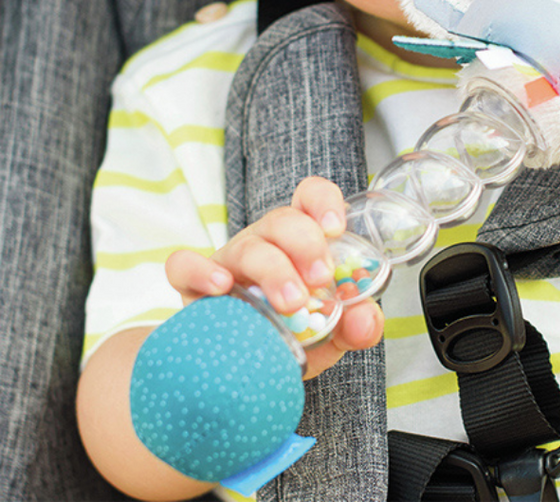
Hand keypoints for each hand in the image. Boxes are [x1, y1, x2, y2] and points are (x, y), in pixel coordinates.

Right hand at [165, 176, 383, 378]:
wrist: (240, 368)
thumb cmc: (290, 335)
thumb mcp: (330, 333)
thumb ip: (356, 325)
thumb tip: (368, 319)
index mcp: (299, 240)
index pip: (310, 197)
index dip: (323, 202)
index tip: (336, 229)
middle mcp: (265, 241)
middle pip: (283, 219)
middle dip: (306, 244)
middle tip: (321, 279)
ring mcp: (229, 260)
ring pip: (249, 245)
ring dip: (273, 268)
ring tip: (292, 302)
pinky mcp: (193, 285)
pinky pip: (185, 265)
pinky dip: (201, 272)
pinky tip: (223, 289)